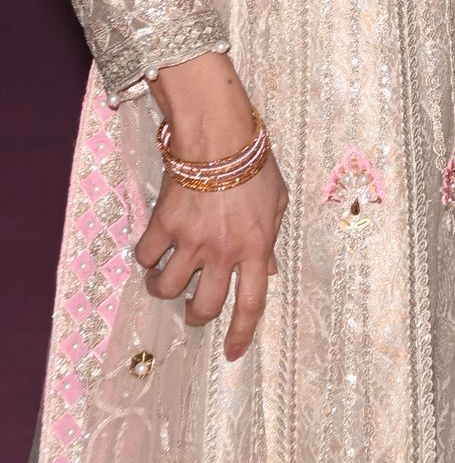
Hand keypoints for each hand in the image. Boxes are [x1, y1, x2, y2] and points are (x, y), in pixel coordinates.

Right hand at [135, 152, 287, 361]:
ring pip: (167, 288)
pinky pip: (145, 256)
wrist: (219, 133)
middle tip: (193, 308)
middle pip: (204, 306)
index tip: (231, 353)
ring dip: (165, 288)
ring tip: (167, 277)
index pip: (251, 304)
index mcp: (256, 247)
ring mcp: (191, 239)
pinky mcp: (164, 223)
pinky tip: (153, 248)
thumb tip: (271, 270)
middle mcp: (223, 251)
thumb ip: (273, 237)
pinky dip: (146, 258)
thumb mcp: (277, 199)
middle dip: (196, 316)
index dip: (241, 334)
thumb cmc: (254, 162)